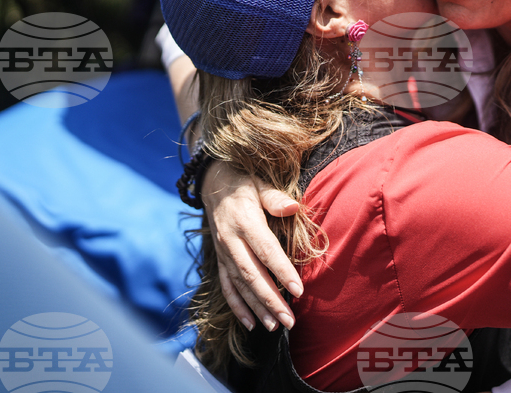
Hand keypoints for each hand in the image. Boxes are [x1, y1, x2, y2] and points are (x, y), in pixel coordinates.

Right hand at [201, 160, 303, 330]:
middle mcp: (231, 241)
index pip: (265, 250)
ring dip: (256, 308)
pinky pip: (227, 286)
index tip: (298, 291)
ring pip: (239, 285)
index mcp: (244, 221)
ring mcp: (223, 252)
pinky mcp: (220, 260)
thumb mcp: (259, 184)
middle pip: (252, 274)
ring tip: (274, 326)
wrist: (212, 183)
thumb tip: (292, 207)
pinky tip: (250, 324)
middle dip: (270, 300)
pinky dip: (237, 306)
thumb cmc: (244, 183)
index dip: (282, 271)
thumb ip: (275, 198)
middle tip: (289, 320)